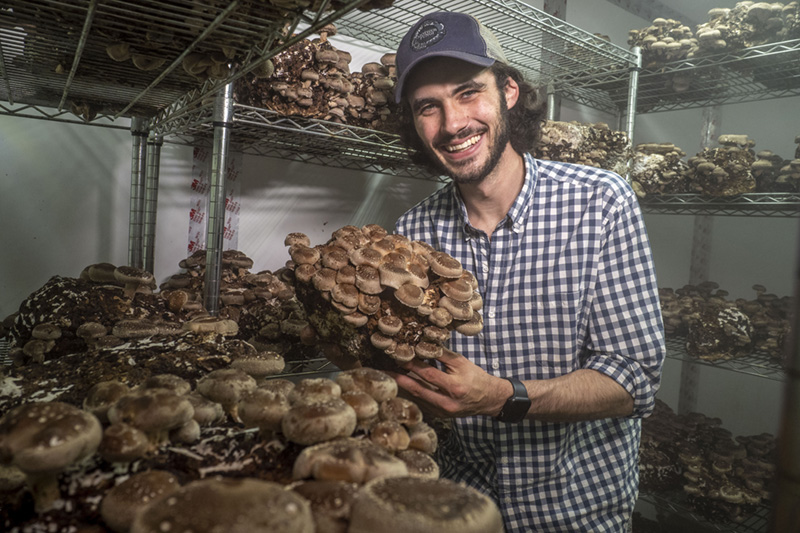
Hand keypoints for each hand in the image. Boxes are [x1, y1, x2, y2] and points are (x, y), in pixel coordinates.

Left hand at [389, 348, 512, 418]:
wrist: (489, 399)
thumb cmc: (476, 377)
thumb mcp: (461, 362)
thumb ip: (441, 354)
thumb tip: (421, 342)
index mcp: (455, 387)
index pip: (428, 374)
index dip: (412, 365)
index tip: (398, 355)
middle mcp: (447, 402)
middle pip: (417, 389)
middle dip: (398, 379)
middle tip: (383, 370)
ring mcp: (442, 412)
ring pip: (417, 398)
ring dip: (402, 387)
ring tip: (388, 376)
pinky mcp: (440, 416)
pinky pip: (421, 403)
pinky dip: (411, 393)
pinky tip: (401, 385)